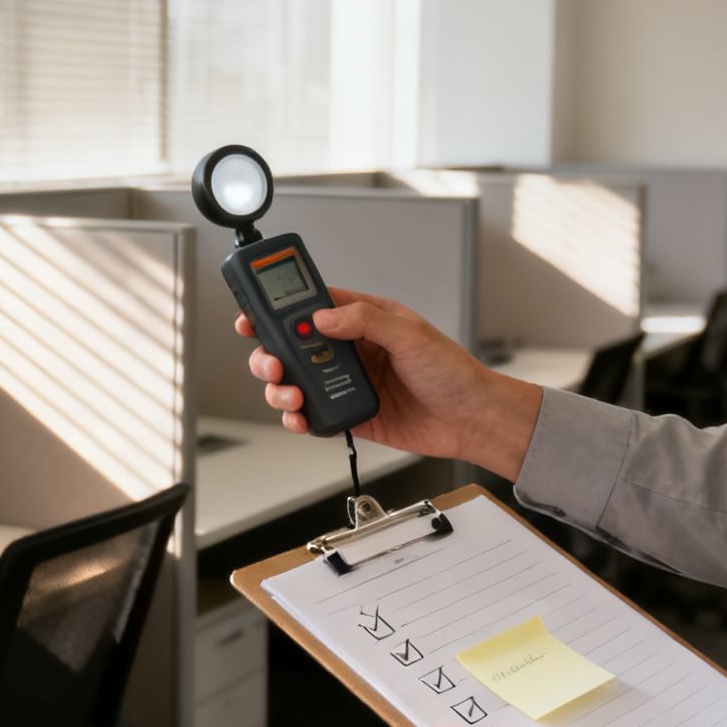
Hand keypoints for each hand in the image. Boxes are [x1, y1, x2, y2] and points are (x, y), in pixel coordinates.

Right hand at [238, 288, 543, 478]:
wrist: (471, 420)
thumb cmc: (453, 373)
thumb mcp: (411, 335)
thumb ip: (365, 321)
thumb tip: (323, 317)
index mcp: (363, 320)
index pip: (312, 305)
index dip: (280, 308)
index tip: (255, 313)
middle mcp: (350, 350)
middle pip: (292, 345)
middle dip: (271, 353)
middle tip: (272, 361)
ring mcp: (347, 382)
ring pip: (295, 380)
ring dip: (280, 386)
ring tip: (290, 393)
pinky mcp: (350, 414)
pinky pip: (312, 413)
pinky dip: (297, 417)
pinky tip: (300, 417)